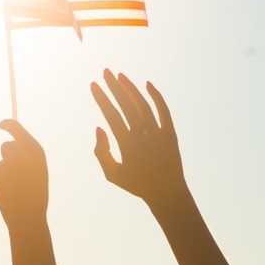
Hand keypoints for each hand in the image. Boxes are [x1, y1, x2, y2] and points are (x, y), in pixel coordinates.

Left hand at [0, 119, 48, 224]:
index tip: (0, 124)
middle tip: (14, 175)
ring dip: (1, 171)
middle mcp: (23, 152)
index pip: (17, 128)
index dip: (7, 124)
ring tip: (13, 187)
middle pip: (6, 146)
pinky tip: (4, 191)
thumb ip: (28, 155)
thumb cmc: (35, 197)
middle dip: (5, 157)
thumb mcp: (38, 172)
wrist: (28, 217)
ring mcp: (10, 161)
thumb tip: (13, 142)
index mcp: (36, 150)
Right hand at [91, 70, 186, 203]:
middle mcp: (143, 136)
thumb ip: (101, 152)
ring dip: (131, 88)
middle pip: (126, 105)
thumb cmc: (136, 184)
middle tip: (104, 72)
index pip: (111, 115)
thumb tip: (98, 127)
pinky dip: (156, 96)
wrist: (167, 193)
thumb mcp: (112, 174)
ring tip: (120, 76)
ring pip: (144, 104)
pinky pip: (164, 111)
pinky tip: (147, 84)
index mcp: (127, 145)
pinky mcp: (171, 133)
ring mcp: (159, 133)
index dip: (101, 98)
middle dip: (114, 86)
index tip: (93, 85)